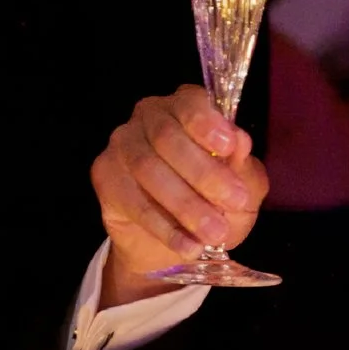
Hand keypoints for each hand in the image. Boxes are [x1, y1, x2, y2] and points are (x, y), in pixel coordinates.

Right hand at [91, 86, 266, 305]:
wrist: (179, 240)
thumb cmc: (216, 201)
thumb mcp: (243, 187)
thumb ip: (243, 166)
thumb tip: (241, 142)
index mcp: (187, 107)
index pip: (190, 103)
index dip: (206, 123)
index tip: (228, 145)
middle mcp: (150, 117)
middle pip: (168, 138)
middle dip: (205, 173)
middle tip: (234, 201)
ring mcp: (122, 144)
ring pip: (148, 169)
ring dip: (186, 205)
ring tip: (215, 233)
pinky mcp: (105, 175)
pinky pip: (133, 201)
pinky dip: (164, 227)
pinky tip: (188, 245)